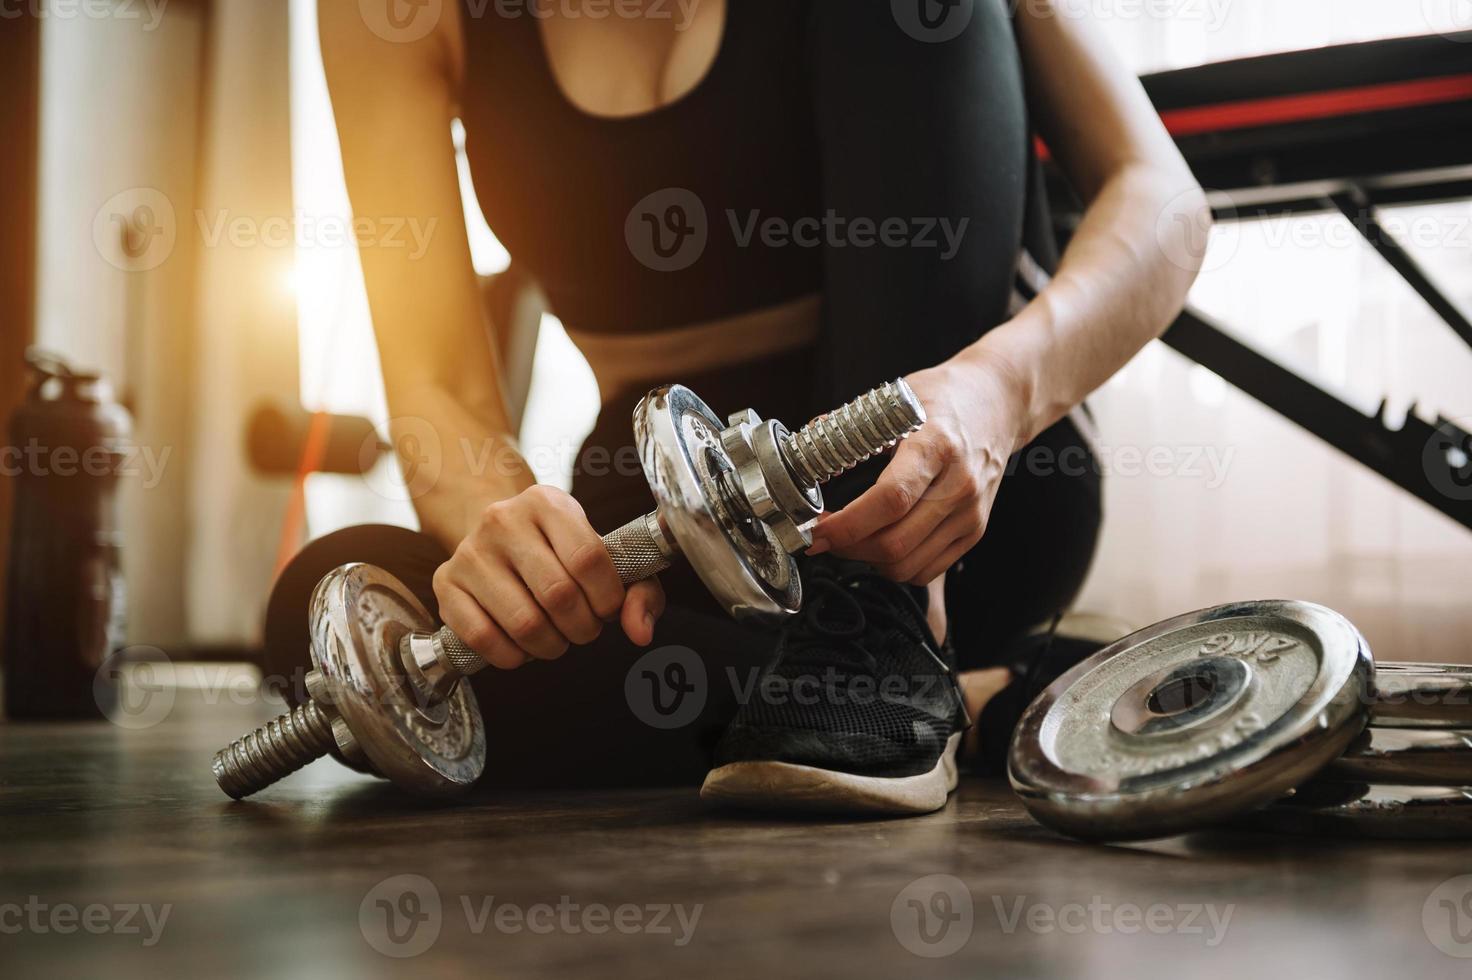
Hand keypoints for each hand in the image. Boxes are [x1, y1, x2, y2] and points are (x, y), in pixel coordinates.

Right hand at [432, 485, 665, 668]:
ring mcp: (469, 551)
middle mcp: (503, 519)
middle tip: (583, 629)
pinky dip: (512, 656)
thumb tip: (640, 632)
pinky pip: (483, 638)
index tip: (607, 609)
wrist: (498, 535)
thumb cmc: (560, 551)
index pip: (588, 559)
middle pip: (558, 595)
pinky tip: (522, 646)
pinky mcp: (445, 583)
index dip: (607, 598)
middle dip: (582, 628)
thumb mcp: (605, 555)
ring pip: (524, 622)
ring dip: (551, 646)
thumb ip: (638, 590)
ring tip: (556, 638)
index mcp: (548, 502)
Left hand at [807, 356, 1025, 584]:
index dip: (847, 524)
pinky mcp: (974, 531)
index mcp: (937, 446)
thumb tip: (807, 445)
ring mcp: (970, 514)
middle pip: (895, 543)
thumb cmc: (944, 398)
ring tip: (849, 539)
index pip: (891, 499)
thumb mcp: (897, 399)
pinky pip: (926, 570)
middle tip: (824, 535)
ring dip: (867, 561)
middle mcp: (959, 486)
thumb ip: (850, 426)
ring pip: (908, 565)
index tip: (818, 528)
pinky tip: (879, 543)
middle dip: (847, 547)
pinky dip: (895, 566)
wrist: (998, 403)